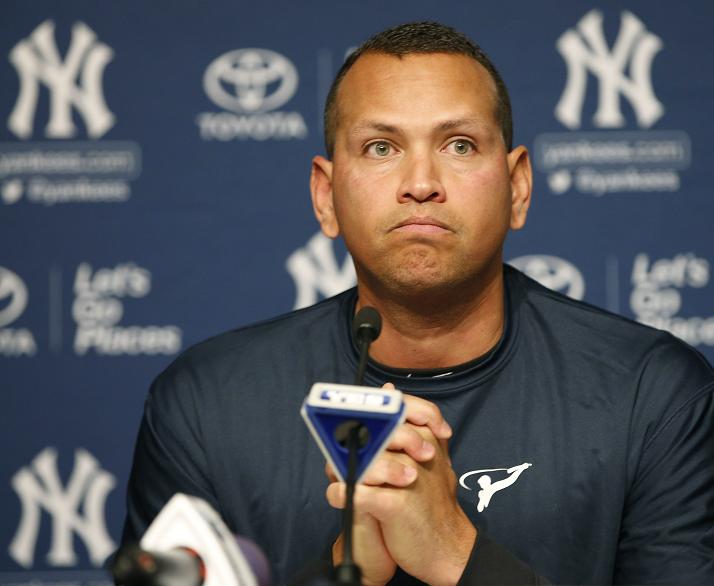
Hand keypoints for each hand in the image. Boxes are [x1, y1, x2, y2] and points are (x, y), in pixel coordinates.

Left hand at [328, 389, 472, 585]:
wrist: (449, 549)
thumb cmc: (432, 501)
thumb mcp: (428, 457)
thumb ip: (409, 424)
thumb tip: (388, 390)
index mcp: (427, 438)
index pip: (399, 406)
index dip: (374, 412)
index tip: (355, 421)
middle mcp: (421, 452)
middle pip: (378, 428)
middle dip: (354, 436)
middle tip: (337, 444)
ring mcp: (410, 477)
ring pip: (365, 456)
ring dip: (345, 464)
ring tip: (338, 474)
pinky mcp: (397, 505)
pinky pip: (359, 491)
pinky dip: (342, 492)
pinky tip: (338, 494)